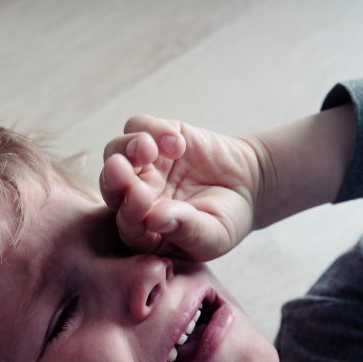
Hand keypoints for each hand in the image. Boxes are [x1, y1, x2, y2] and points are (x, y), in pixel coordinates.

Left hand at [99, 115, 265, 260]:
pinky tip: (178, 144)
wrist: (251, 186)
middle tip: (121, 169)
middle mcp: (136, 197)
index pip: (126, 224)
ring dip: (127, 149)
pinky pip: (140, 125)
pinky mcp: (155, 136)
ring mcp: (144, 166)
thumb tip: (155, 219)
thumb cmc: (228, 220)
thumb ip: (186, 230)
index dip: (129, 212)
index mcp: (144, 231)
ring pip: (117, 151)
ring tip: (148, 149)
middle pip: (111, 186)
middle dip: (114, 179)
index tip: (141, 199)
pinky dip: (154, 129)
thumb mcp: (214, 235)